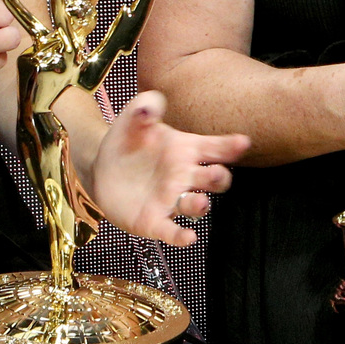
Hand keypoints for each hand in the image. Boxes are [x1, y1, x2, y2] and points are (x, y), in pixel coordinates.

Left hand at [89, 91, 248, 247]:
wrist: (102, 167)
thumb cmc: (127, 139)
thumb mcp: (134, 116)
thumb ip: (146, 105)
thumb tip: (151, 108)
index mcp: (187, 149)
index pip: (216, 147)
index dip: (231, 146)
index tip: (242, 143)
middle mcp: (185, 176)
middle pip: (216, 179)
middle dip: (219, 177)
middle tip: (215, 172)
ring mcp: (172, 199)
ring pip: (197, 205)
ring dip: (201, 204)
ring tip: (199, 202)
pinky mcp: (154, 221)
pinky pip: (172, 231)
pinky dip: (182, 236)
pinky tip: (188, 238)